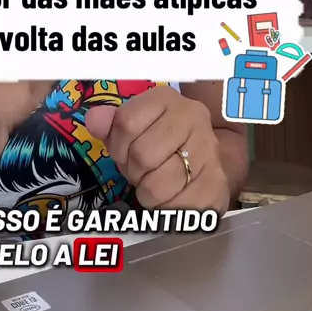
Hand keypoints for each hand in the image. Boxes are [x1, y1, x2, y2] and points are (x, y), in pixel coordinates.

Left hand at [85, 85, 229, 214]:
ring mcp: (208, 150)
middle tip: (142, 172)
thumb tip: (94, 120)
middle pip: (142, 155)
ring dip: (148, 194)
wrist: (206, 158)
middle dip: (134, 171)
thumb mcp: (133, 128)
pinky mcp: (217, 184)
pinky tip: (171, 199)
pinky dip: (166, 211)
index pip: (126, 122)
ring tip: (155, 185)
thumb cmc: (161, 142)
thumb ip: (110, 124)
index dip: (117, 146)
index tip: (124, 153)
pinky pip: (177, 209)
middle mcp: (192, 117)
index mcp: (165, 99)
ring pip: (158, 186)